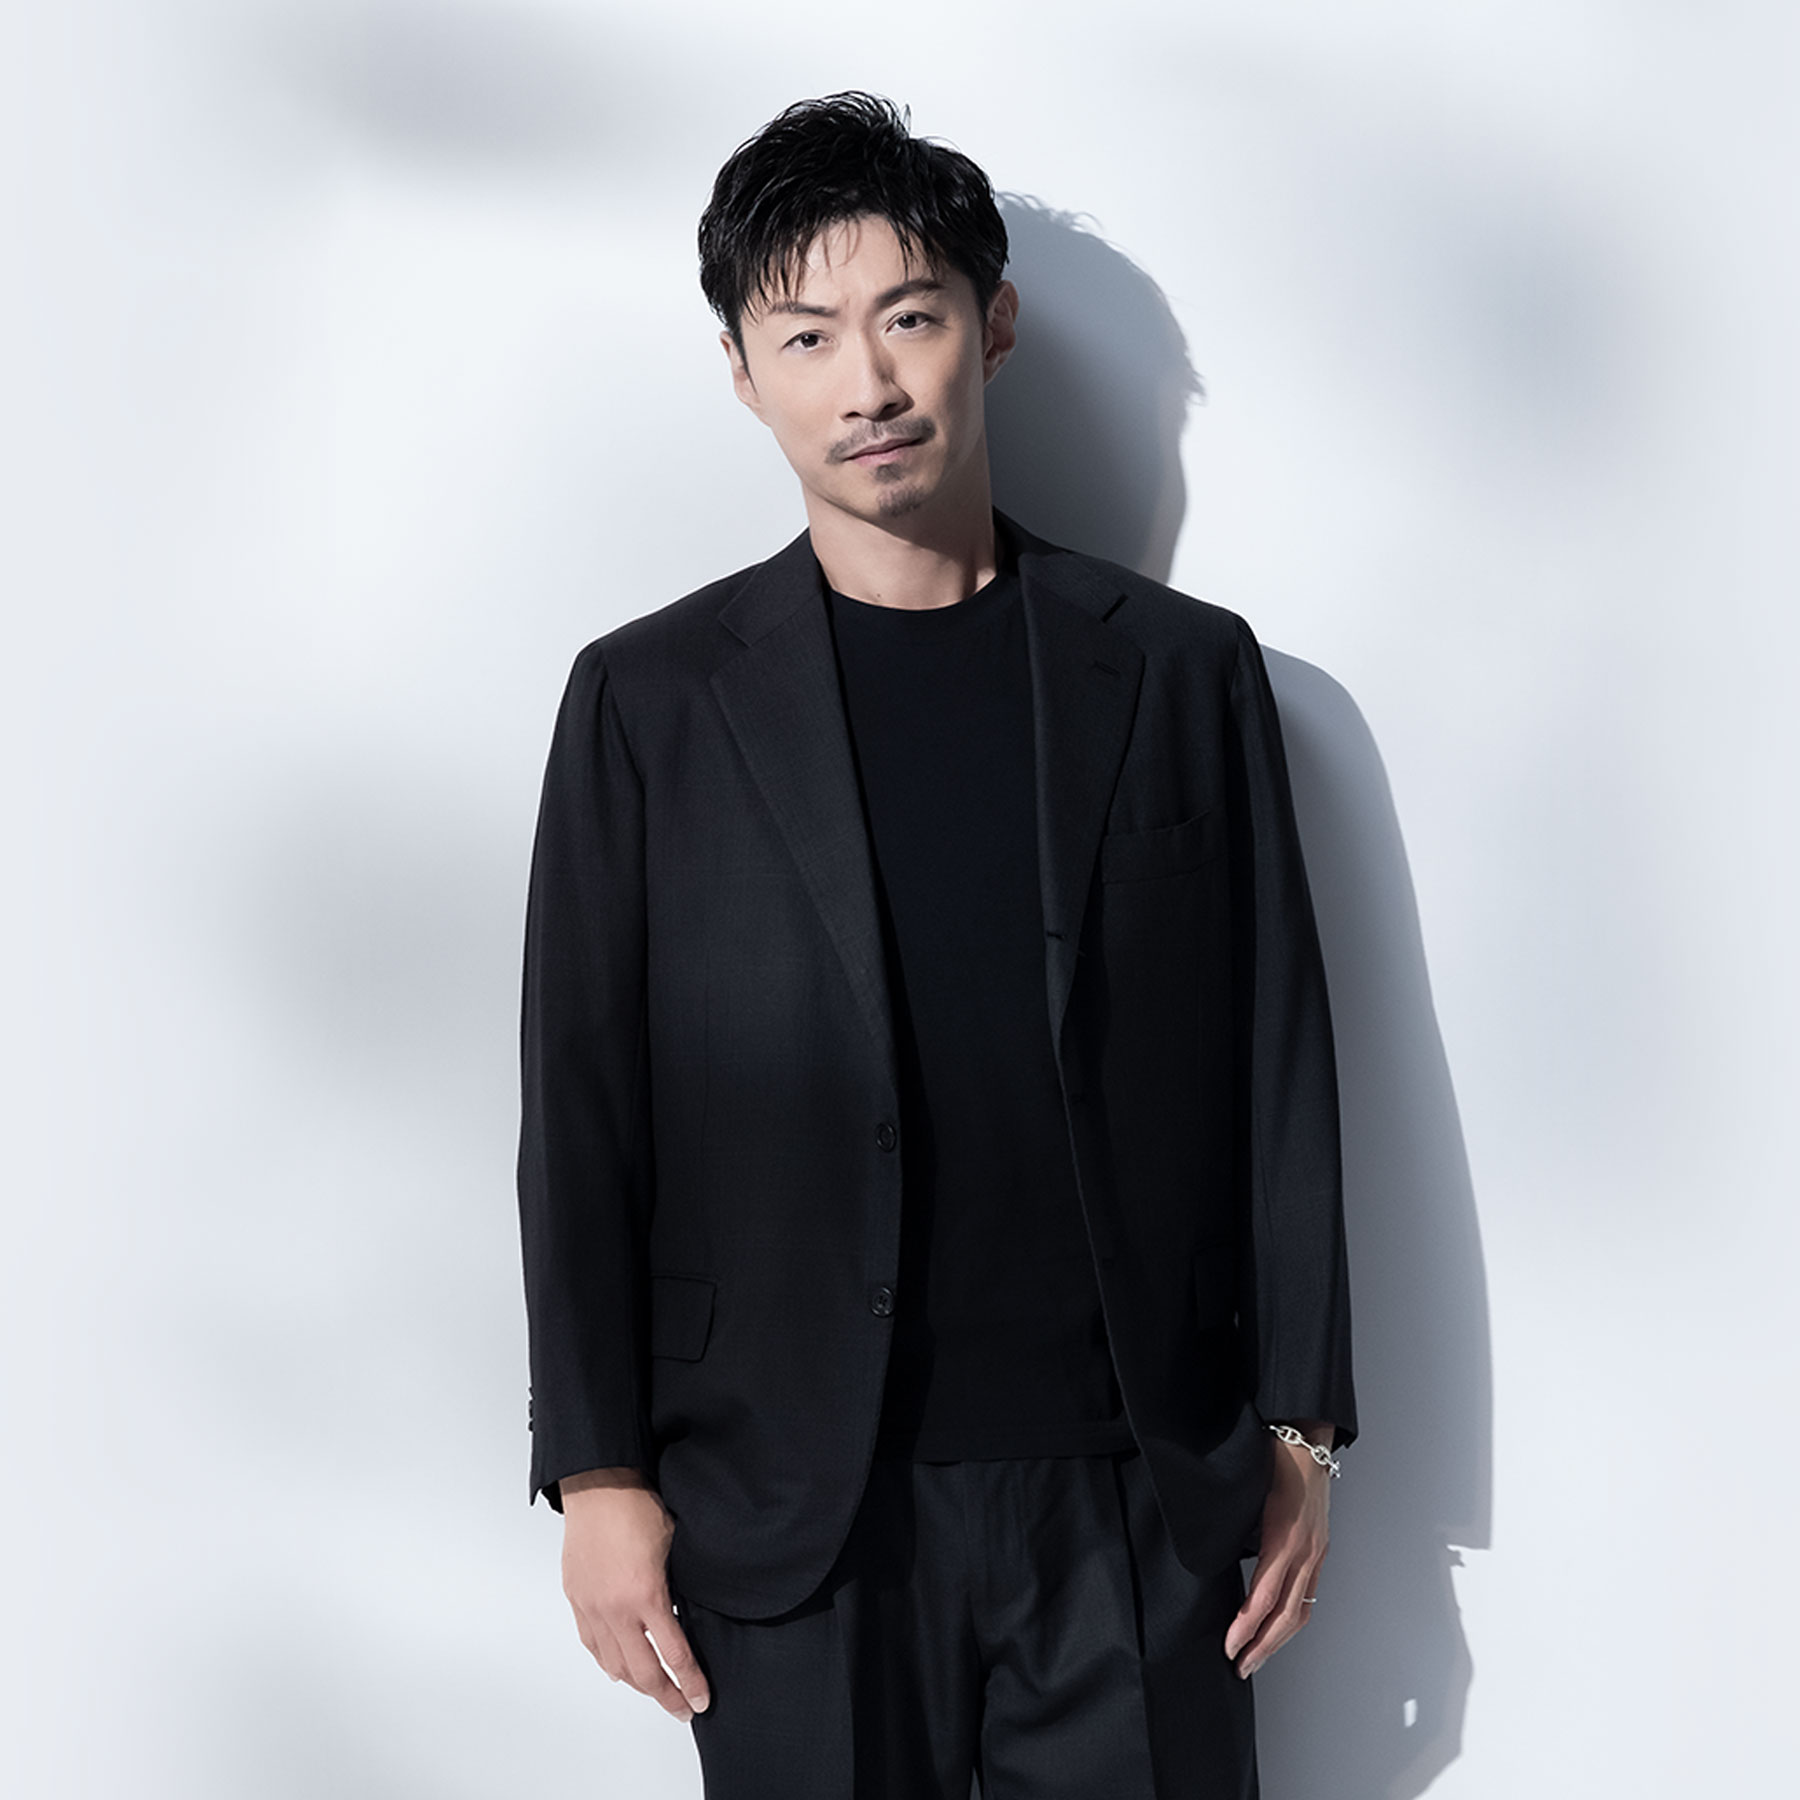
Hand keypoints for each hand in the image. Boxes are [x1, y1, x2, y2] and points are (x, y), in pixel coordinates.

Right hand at [559, 1468, 710, 1721]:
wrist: (599, 1485)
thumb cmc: (639, 1507)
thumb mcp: (674, 1546)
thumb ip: (678, 1586)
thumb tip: (688, 1612)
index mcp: (646, 1595)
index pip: (674, 1654)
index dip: (690, 1682)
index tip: (701, 1700)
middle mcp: (616, 1610)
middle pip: (644, 1673)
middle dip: (667, 1696)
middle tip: (683, 1708)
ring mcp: (592, 1608)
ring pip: (615, 1666)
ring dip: (638, 1684)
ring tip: (657, 1691)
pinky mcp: (577, 1600)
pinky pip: (593, 1645)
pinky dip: (609, 1663)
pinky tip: (621, 1668)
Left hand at [1224, 1422, 1332, 1679]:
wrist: (1307, 1438)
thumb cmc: (1272, 1457)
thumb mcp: (1247, 1493)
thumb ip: (1236, 1530)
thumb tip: (1213, 1559)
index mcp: (1283, 1537)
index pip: (1265, 1597)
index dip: (1246, 1627)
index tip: (1229, 1646)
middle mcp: (1305, 1550)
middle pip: (1287, 1615)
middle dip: (1262, 1646)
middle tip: (1240, 1666)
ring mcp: (1316, 1551)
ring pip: (1302, 1610)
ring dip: (1279, 1639)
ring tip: (1257, 1656)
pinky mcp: (1320, 1549)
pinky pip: (1309, 1593)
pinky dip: (1293, 1618)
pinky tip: (1278, 1627)